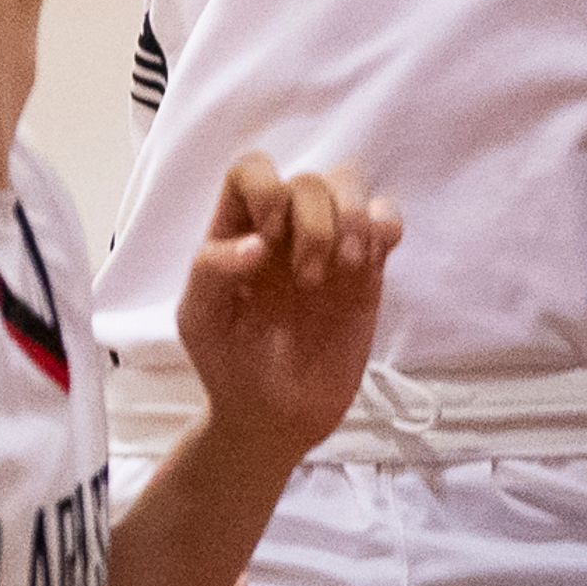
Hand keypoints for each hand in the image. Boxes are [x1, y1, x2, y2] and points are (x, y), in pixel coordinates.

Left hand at [175, 153, 399, 466]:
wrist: (275, 416)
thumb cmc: (228, 364)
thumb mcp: (200, 321)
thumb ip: (211, 272)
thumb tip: (259, 243)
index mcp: (239, 229)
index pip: (252, 169)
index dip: (265, 188)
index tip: (267, 240)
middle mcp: (284, 227)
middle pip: (308, 178)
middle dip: (314, 223)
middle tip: (306, 281)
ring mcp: (329, 244)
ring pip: (350, 183)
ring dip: (352, 217)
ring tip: (346, 268)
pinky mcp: (366, 269)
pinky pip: (386, 218)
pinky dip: (386, 224)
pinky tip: (371, 261)